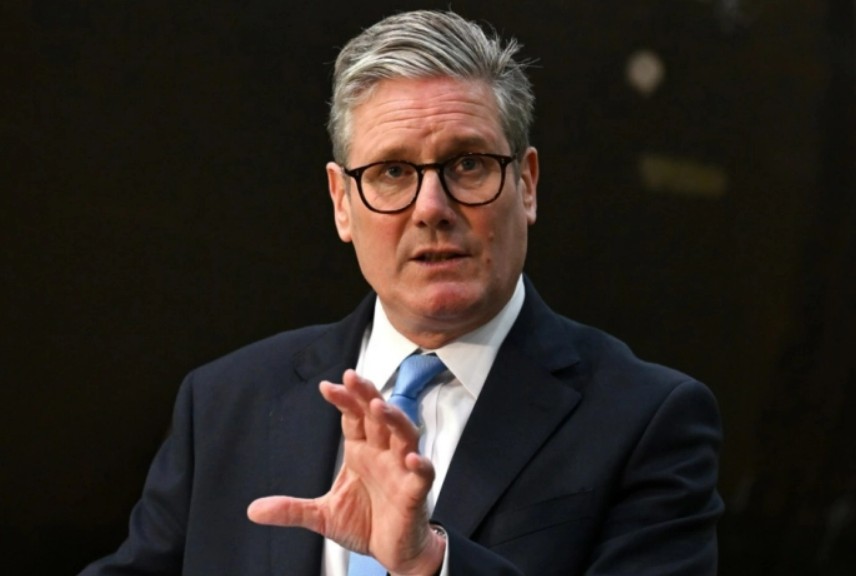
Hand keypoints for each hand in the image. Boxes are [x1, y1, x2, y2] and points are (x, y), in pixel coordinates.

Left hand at [247, 369, 444, 574]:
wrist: (393, 551)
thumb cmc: (365, 523)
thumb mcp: (322, 516)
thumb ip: (291, 509)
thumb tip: (253, 509)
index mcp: (361, 452)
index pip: (353, 417)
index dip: (343, 399)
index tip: (326, 386)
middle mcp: (382, 454)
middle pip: (378, 416)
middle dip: (367, 395)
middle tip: (353, 378)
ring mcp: (401, 470)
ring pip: (404, 435)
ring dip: (394, 419)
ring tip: (379, 407)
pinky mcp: (415, 492)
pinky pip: (423, 473)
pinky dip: (421, 464)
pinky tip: (411, 458)